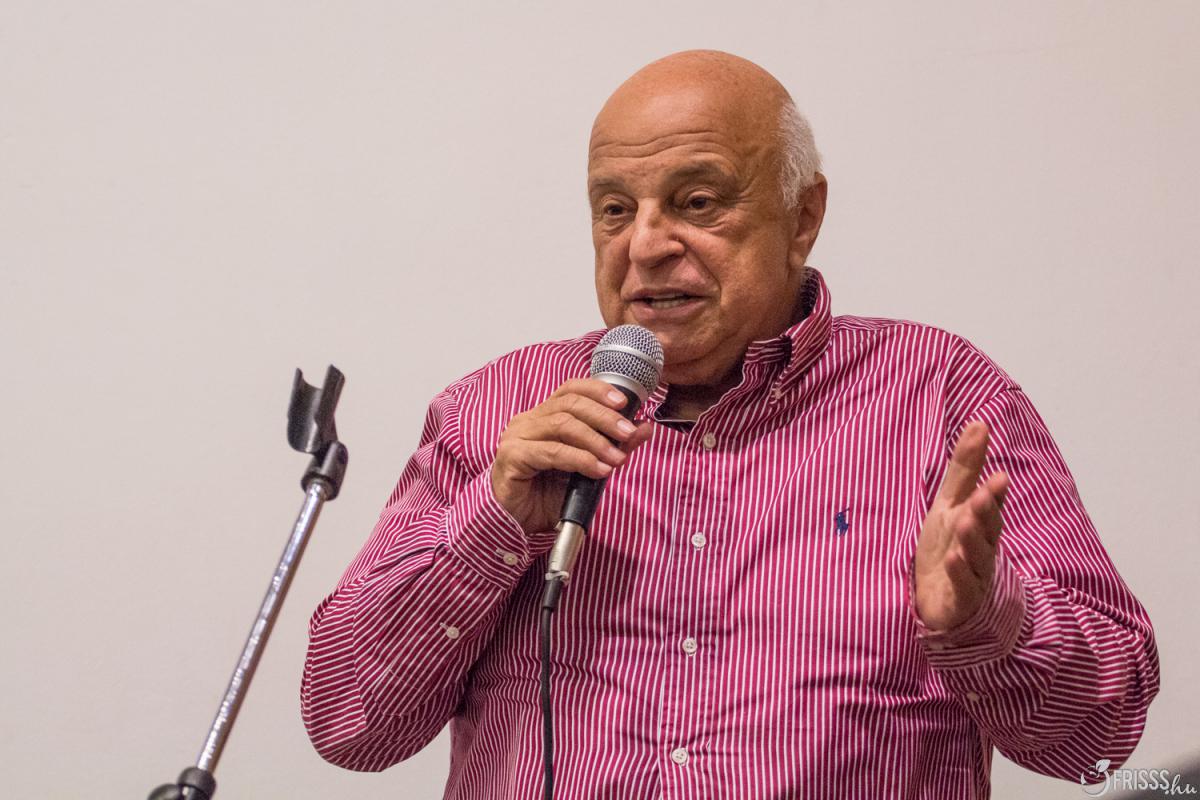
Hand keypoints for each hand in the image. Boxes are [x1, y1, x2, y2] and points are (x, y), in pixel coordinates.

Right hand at [491, 378, 653, 535]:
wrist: (518, 523)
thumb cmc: (548, 494)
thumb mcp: (588, 468)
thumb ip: (613, 447)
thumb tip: (643, 429)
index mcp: (543, 416)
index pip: (571, 390)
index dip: (598, 391)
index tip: (624, 403)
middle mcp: (528, 420)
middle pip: (570, 404)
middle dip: (604, 417)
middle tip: (628, 433)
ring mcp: (517, 437)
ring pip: (562, 425)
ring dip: (596, 441)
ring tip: (616, 458)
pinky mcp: (512, 457)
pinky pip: (551, 452)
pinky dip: (579, 459)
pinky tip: (598, 470)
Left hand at [912, 420, 1009, 632]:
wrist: (942, 601)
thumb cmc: (948, 547)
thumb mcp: (950, 504)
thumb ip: (965, 469)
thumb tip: (979, 423)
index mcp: (979, 525)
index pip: (991, 506)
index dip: (995, 494)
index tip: (999, 477)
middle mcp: (981, 550)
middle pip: (987, 530)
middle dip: (986, 512)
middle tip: (984, 494)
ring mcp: (973, 577)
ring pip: (978, 558)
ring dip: (973, 540)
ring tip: (965, 521)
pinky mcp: (959, 602)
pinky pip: (962, 588)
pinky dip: (959, 575)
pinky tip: (952, 560)